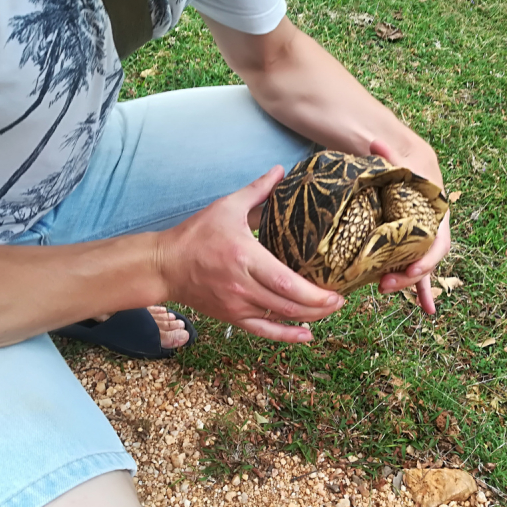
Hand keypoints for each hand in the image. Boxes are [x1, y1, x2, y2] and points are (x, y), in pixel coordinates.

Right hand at [156, 166, 344, 342]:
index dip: (314, 293)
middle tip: (342, 300)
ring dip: (309, 319)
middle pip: (289, 305)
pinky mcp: (233, 316)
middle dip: (320, 307)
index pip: (286, 282)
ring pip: (280, 319)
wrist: (165, 265)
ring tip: (330, 311)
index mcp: (245, 258)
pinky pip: (263, 331)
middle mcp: (243, 286)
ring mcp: (238, 305)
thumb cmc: (196, 234)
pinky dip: (286, 336)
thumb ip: (258, 190)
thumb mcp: (226, 207)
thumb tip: (281, 170)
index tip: (336, 291)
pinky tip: (306, 335)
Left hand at [369, 139, 450, 313]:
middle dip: (410, 277)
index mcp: (436, 209)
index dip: (427, 260)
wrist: (403, 157)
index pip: (438, 241)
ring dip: (408, 283)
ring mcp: (421, 236)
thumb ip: (389, 154)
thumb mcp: (397, 154)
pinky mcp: (409, 242)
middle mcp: (432, 225)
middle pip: (427, 259)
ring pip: (420, 266)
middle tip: (384, 285)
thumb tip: (376, 143)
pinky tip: (426, 309)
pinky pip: (416, 267)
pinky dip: (419, 287)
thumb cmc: (402, 158)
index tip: (412, 271)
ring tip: (385, 291)